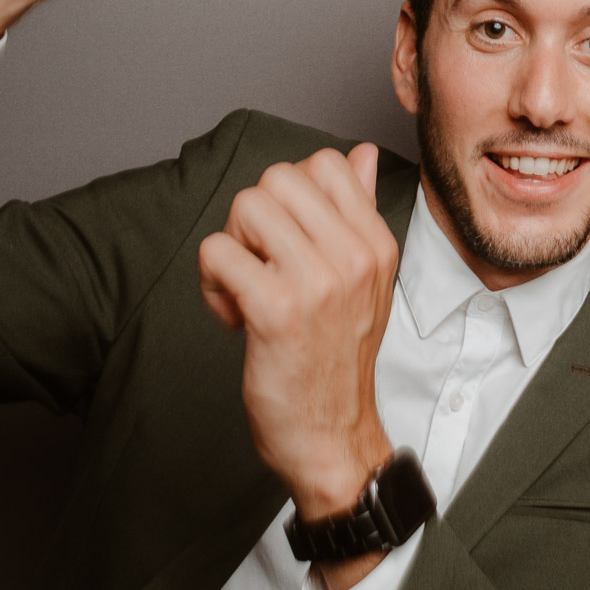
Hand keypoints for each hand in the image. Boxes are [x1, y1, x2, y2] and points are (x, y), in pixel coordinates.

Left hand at [198, 144, 399, 528]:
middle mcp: (354, 256)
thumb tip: (357, 153)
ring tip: (246, 290)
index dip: (290, 196)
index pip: (326, 163)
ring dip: (231, 249)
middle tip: (261, 267)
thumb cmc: (337, 360)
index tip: (289, 243)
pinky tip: (234, 317)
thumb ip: (358, 211)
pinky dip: (212, 284)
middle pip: (276, 178)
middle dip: (253, 220)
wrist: (332, 437)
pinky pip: (218, 253)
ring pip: (245, 206)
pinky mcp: (277, 311)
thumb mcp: (365, 281)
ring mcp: (318, 282)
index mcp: (376, 243)